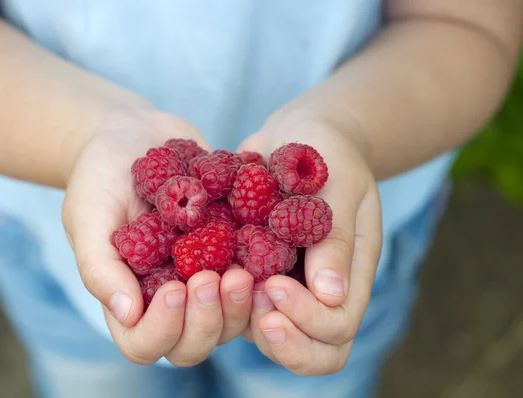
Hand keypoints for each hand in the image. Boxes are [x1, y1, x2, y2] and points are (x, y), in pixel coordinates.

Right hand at [62, 110, 253, 366]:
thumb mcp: (88, 214)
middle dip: (209, 319)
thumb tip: (127, 314)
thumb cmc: (100, 175)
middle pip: (196, 341)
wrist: (135, 134)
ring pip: (232, 318)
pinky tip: (269, 248)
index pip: (145, 344)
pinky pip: (256, 277)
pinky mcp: (233, 252)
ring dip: (240, 304)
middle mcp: (170, 296)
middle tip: (215, 278)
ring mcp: (205, 276)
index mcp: (131, 297)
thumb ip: (100, 265)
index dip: (164, 330)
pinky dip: (265, 272)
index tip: (176, 288)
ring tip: (244, 270)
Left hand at [237, 114, 381, 374]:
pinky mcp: (249, 271)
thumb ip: (336, 236)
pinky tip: (201, 267)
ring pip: (267, 334)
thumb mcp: (339, 181)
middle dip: (279, 340)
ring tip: (221, 280)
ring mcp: (283, 284)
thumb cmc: (326, 149)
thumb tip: (331, 296)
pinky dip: (218, 294)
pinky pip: (234, 301)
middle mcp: (317, 291)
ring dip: (241, 318)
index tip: (274, 285)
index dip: (307, 320)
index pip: (336, 329)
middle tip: (251, 301)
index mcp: (350, 274)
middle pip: (311, 352)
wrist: (296, 133)